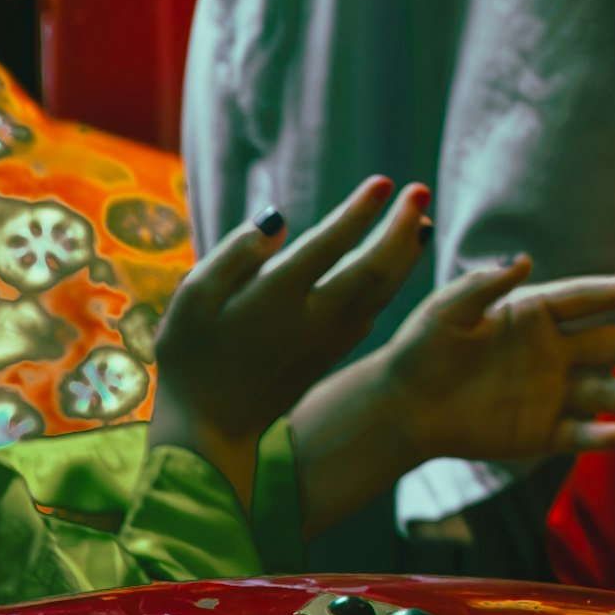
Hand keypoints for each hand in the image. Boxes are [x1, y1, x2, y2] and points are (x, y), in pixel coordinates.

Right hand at [150, 176, 435, 500]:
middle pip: (373, 270)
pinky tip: (398, 267)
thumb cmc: (191, 358)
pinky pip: (372, 313)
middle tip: (420, 192)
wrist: (210, 431)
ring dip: (406, 255)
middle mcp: (313, 319)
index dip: (359, 212)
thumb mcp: (192, 301)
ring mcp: (328, 341)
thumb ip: (234, 257)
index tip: (384, 183)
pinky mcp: (331, 356)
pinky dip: (392, 285)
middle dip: (400, 228)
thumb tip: (278, 221)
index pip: (329, 245)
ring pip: (381, 293)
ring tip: (424, 223)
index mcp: (276, 299)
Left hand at [290, 258, 614, 534]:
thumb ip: (484, 285)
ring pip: (604, 390)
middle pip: (612, 342)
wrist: (403, 407)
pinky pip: (578, 433)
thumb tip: (525, 258)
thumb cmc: (422, 348)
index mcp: (533, 313)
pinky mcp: (541, 432)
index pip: (584, 299)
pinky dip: (600, 436)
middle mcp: (553, 351)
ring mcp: (551, 392)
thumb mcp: (446, 310)